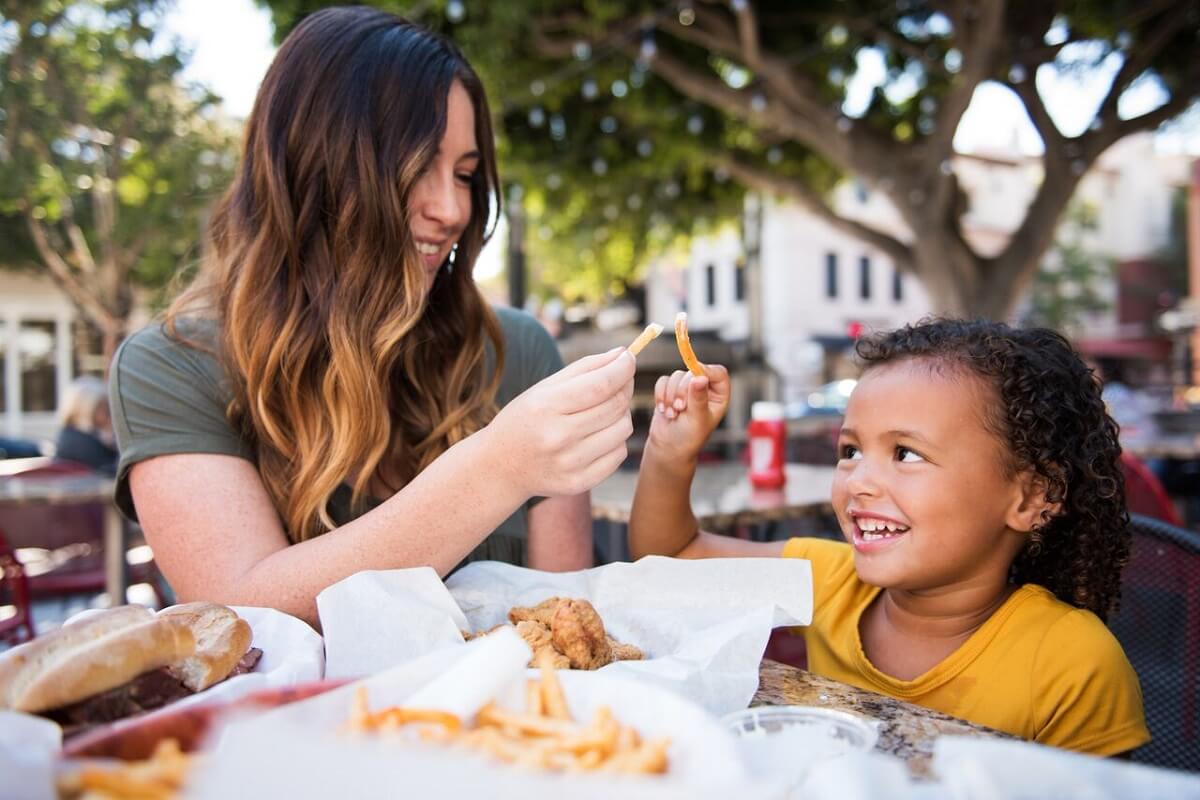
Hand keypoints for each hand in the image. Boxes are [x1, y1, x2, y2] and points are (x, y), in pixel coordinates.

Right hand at [487, 347, 635, 497]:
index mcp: (545, 407)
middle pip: (615, 405)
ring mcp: (569, 463)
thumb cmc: (526, 419)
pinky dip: (615, 440)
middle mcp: (558, 437)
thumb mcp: (544, 388)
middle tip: (619, 381)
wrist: (500, 468)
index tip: (630, 359)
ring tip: (602, 412)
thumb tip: (624, 354)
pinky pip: (619, 454)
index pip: (600, 384)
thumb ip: (585, 368)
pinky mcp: (578, 482)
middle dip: (624, 388)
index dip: (623, 369)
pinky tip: (597, 435)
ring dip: (621, 414)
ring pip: (623, 429)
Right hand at [646, 363, 729, 461]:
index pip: (717, 373)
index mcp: (719, 396)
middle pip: (693, 372)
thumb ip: (698, 398)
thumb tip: (700, 378)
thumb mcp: (697, 419)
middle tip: (680, 407)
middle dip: (682, 390)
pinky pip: (663, 381)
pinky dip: (660, 394)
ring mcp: (686, 388)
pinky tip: (663, 410)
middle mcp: (705, 389)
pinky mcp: (670, 390)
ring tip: (673, 413)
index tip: (694, 380)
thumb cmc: (689, 438)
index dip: (706, 372)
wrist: (669, 448)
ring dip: (670, 395)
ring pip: (676, 376)